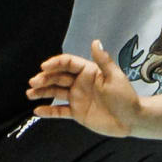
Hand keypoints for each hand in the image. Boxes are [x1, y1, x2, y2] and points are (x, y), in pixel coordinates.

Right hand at [27, 39, 144, 135]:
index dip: (55, 63)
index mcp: (88, 71)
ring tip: (29, 94)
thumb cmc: (126, 96)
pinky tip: (37, 110)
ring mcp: (77, 97)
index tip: (44, 67)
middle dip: (44, 78)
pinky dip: (48, 111)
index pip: (67, 63)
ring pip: (55, 92)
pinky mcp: (77, 112)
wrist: (131, 119)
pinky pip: (60, 111)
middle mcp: (80, 83)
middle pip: (58, 77)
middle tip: (33, 83)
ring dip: (42, 92)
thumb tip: (95, 42)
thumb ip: (103, 61)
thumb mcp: (115, 77)